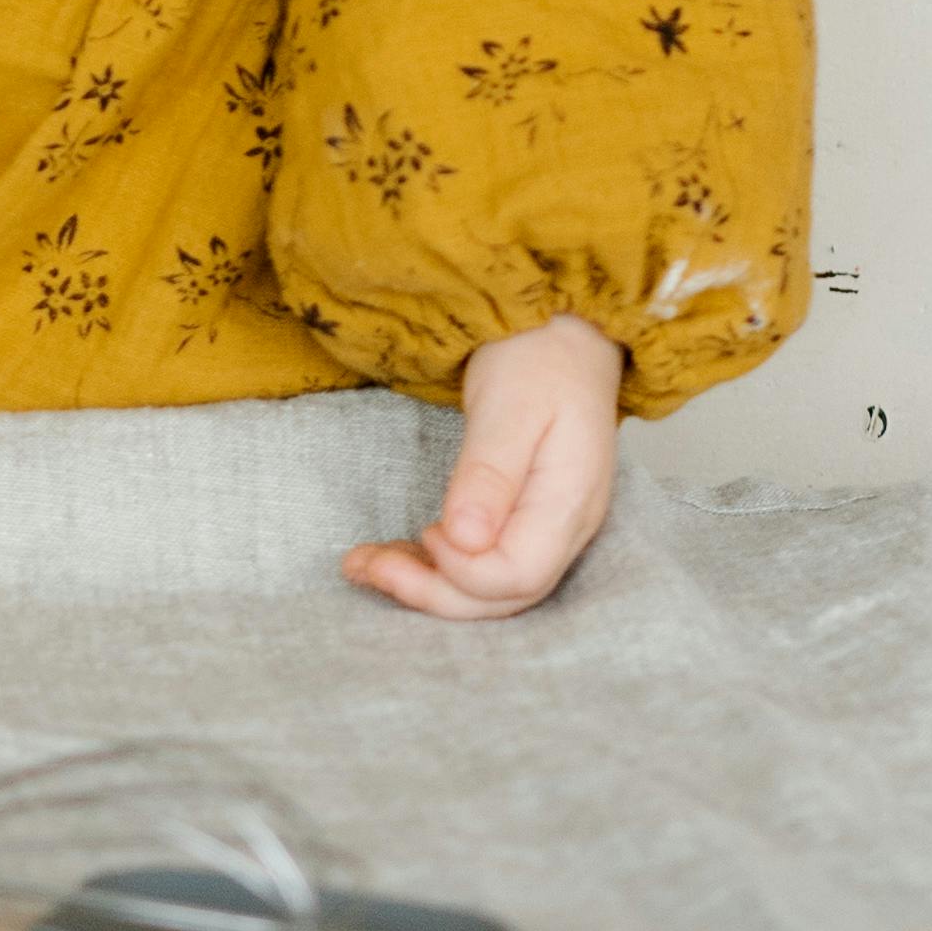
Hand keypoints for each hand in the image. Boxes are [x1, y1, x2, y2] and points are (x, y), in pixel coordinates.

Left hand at [341, 312, 622, 618]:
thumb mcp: (509, 406)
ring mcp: (547, 527)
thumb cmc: (537, 359)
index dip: (464, 571)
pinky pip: (485, 562)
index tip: (425, 531)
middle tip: (364, 567)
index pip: (519, 576)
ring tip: (362, 566)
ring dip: (427, 584)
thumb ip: (489, 474)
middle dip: (432, 592)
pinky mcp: (523, 519)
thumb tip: (464, 540)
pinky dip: (438, 566)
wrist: (561, 334)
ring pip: (491, 587)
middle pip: (503, 595)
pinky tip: (395, 555)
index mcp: (569, 503)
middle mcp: (565, 529)